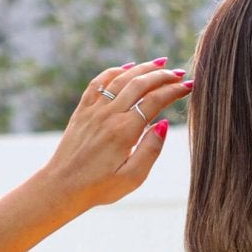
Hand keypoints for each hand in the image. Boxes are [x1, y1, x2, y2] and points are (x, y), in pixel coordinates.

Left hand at [39, 59, 192, 210]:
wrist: (62, 186)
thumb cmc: (99, 187)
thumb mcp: (132, 178)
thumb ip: (150, 151)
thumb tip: (164, 124)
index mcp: (124, 131)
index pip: (155, 101)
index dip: (174, 91)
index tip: (189, 86)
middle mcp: (109, 115)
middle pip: (140, 84)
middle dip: (163, 76)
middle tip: (180, 73)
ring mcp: (94, 109)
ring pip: (122, 78)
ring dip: (143, 68)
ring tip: (160, 64)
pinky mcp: (83, 110)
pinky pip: (100, 82)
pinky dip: (116, 71)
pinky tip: (128, 68)